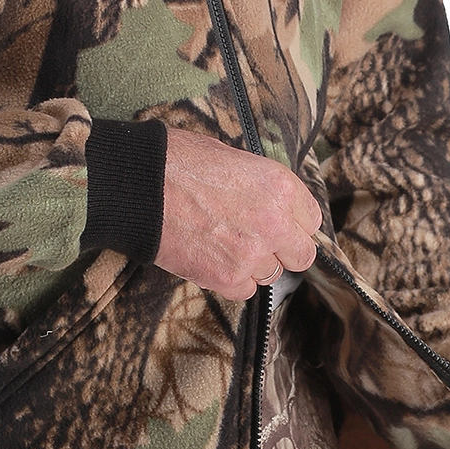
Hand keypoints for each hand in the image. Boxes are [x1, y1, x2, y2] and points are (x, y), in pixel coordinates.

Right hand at [154, 128, 322, 299]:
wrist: (139, 186)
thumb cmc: (177, 163)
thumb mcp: (232, 158)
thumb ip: (259, 186)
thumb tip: (266, 201)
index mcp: (280, 186)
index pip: (310, 220)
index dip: (292, 223)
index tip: (278, 225)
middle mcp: (275, 222)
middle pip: (301, 255)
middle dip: (282, 251)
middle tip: (257, 243)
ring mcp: (252, 254)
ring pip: (270, 275)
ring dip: (252, 265)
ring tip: (222, 245)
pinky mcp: (227, 277)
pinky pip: (244, 290)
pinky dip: (230, 280)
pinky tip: (211, 259)